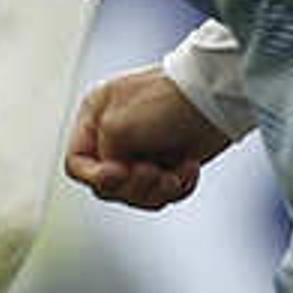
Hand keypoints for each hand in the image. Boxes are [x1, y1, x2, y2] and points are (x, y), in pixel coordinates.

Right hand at [66, 67, 230, 208]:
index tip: (119, 172)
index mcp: (96, 117)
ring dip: (157, 190)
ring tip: (174, 174)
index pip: (76, 163)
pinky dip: (179, 187)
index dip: (95, 176)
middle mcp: (116, 136)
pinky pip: (163, 194)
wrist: (217, 97)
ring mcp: (143, 151)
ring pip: (136, 195)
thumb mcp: (117, 126)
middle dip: (133, 185)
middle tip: (153, 171)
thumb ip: (102, 156)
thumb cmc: (167, 100)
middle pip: (107, 186)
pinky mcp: (170, 164)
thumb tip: (115, 176)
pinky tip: (189, 167)